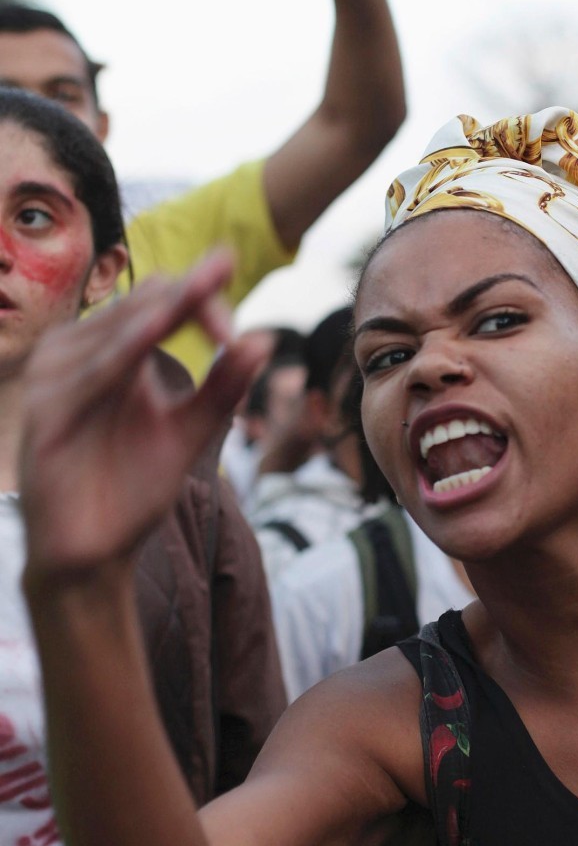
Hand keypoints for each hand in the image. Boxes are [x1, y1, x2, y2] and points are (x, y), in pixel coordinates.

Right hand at [19, 251, 268, 579]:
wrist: (93, 553)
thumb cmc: (134, 489)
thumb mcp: (189, 433)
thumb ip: (223, 388)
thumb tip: (265, 339)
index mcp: (116, 351)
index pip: (161, 299)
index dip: (202, 292)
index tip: (238, 312)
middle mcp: (82, 353)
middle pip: (143, 303)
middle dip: (190, 300)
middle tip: (230, 321)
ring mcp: (58, 378)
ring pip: (116, 330)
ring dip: (160, 314)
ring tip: (197, 297)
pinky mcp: (45, 411)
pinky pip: (90, 373)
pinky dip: (123, 352)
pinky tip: (151, 334)